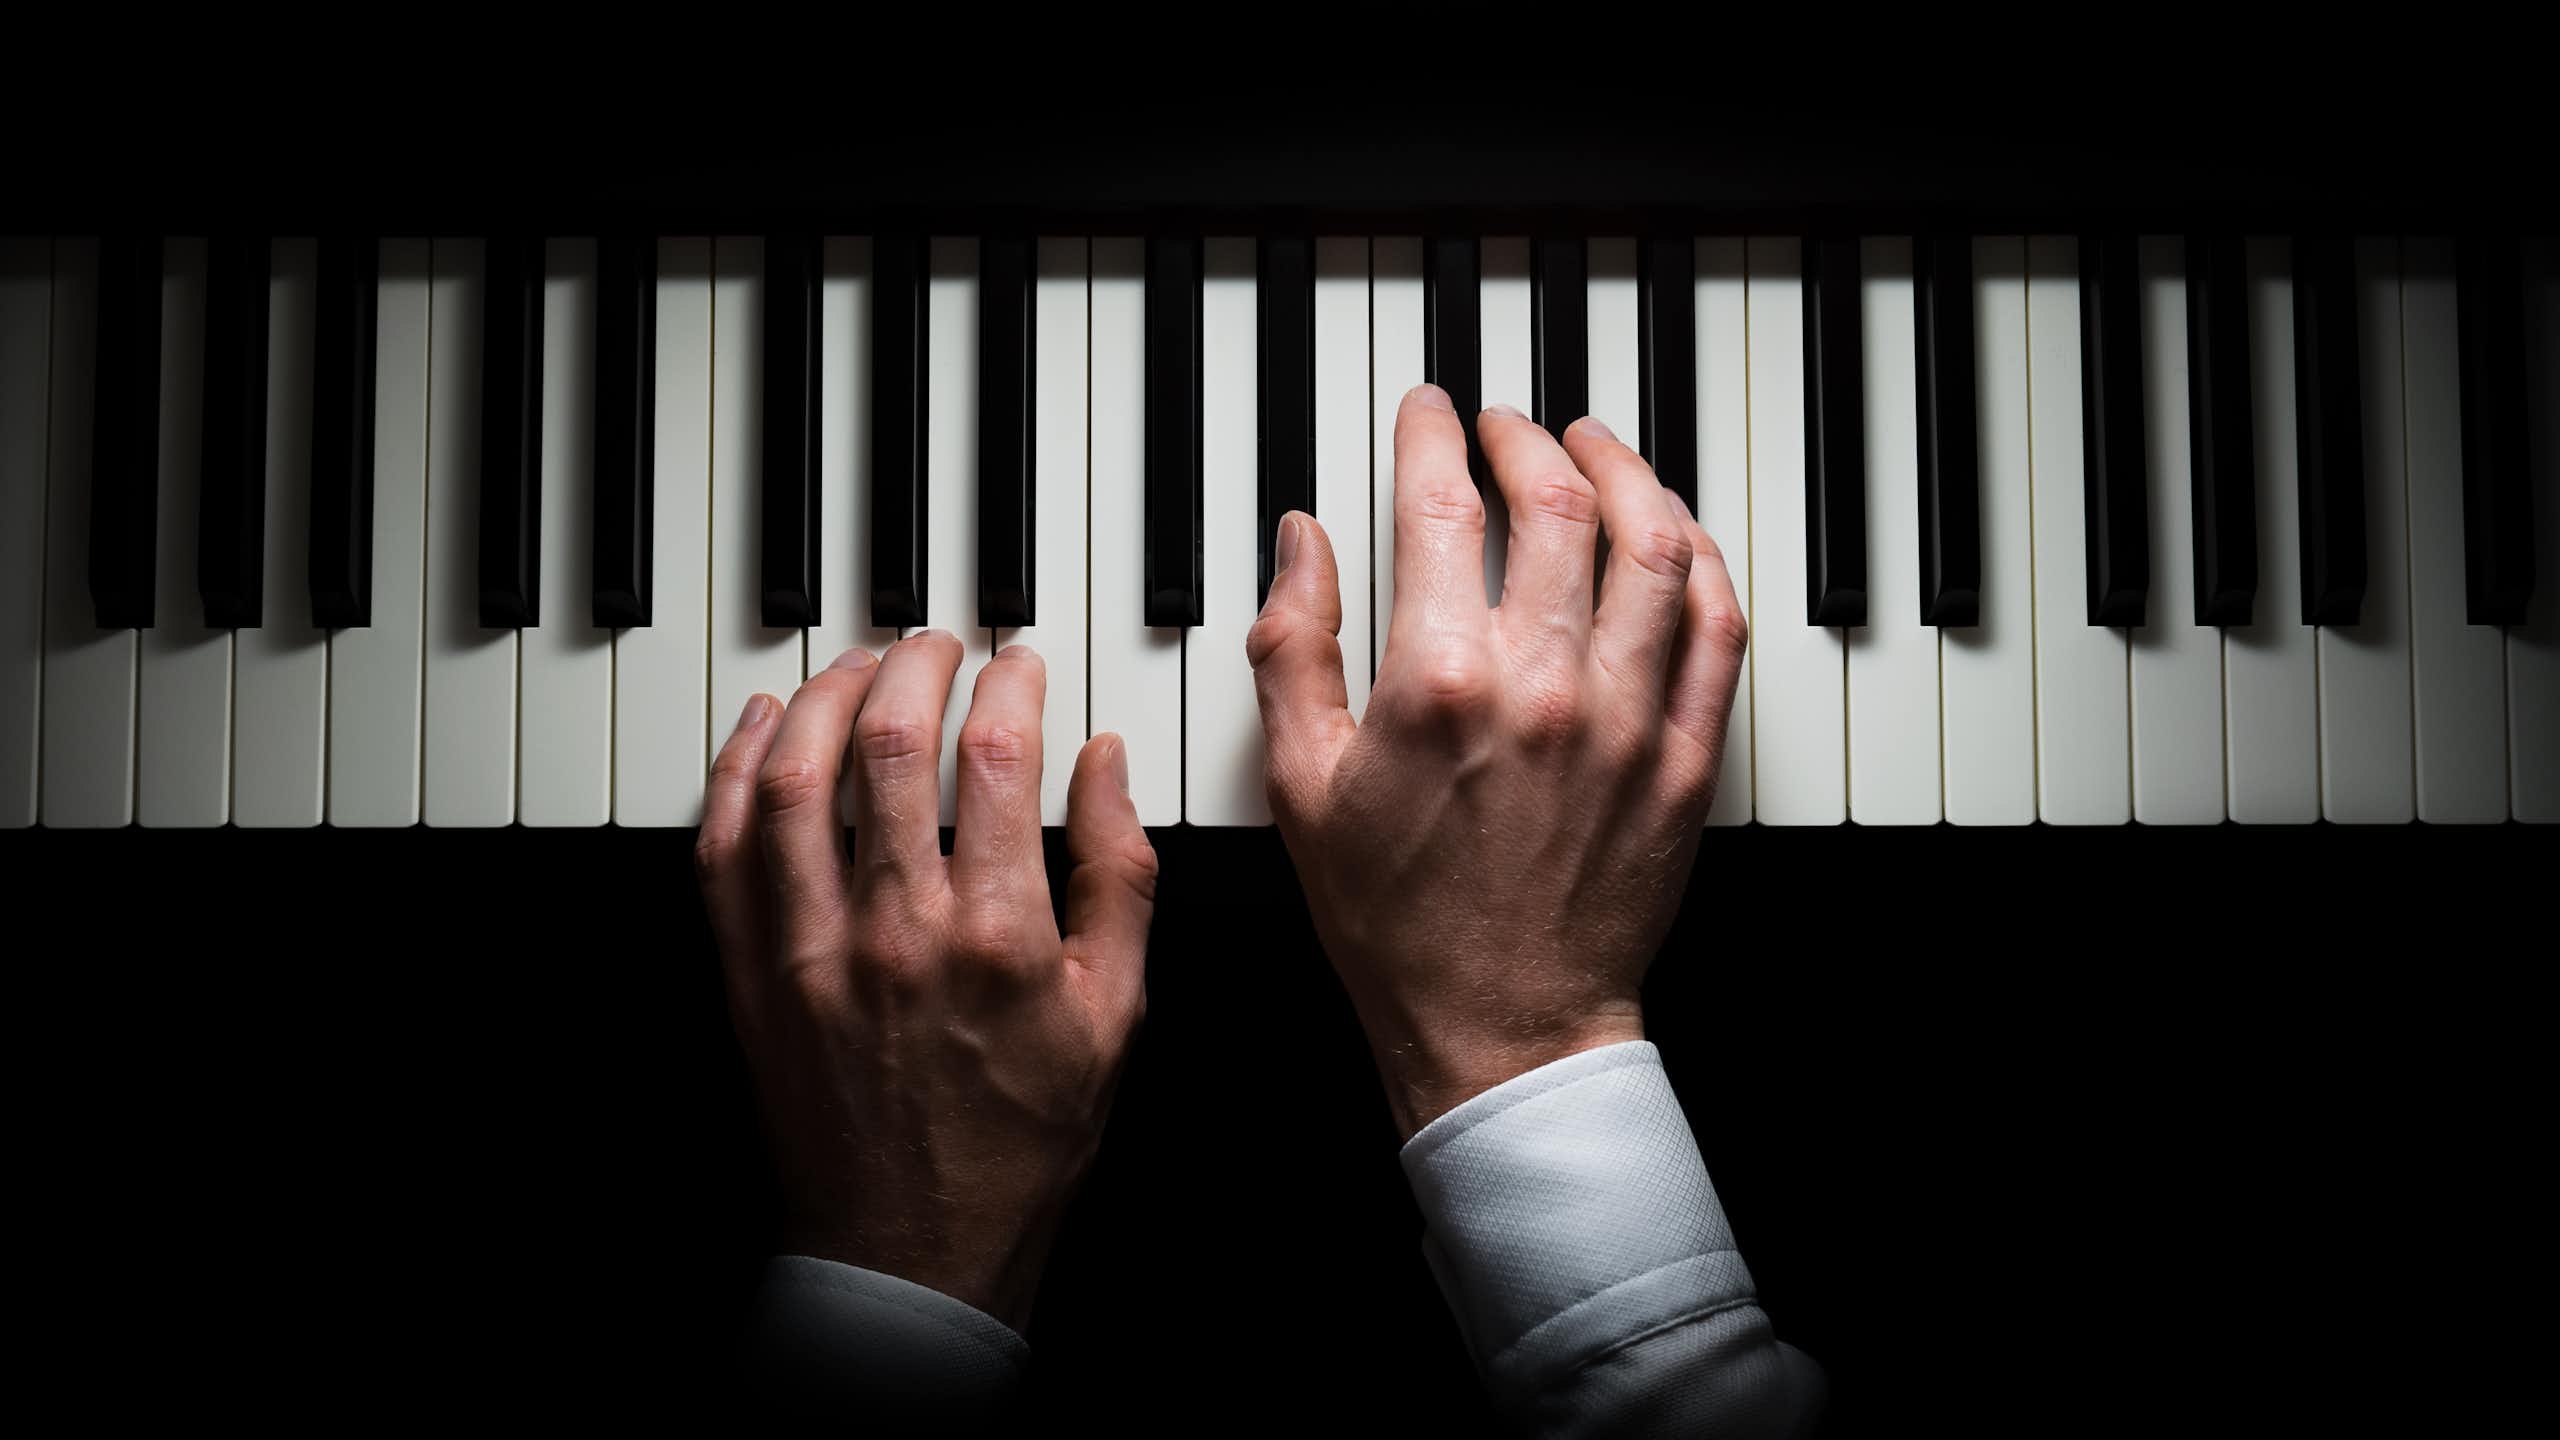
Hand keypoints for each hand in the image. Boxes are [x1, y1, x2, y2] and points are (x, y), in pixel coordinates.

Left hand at [695, 635, 1157, 1331]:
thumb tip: (1106, 765)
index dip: (1008, 683)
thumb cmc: (1020, 1142)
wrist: (914, 1248)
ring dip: (827, 697)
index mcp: (995, 936)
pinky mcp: (751, 973)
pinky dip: (738, 768)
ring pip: (795, 776)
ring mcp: (810, 949)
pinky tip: (766, 726)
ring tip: (859, 664)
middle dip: (916, 665)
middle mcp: (894, 929)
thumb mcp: (1115, 1013)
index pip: (996, 754)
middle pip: (889, 743)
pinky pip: (724, 844)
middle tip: (937, 645)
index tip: (1018, 665)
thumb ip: (1120, 877)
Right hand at [1248, 388, 1747, 1137]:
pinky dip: (1698, 561)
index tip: (1429, 414)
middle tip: (1508, 426)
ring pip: (1656, 546)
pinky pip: (1717, 628)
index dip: (1433, 437)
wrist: (1502, 1025)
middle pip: (1561, 504)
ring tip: (1596, 447)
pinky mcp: (1687, 758)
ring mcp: (1629, 720)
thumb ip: (1294, 646)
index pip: (1443, 508)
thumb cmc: (1397, 921)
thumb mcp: (1302, 784)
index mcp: (1443, 685)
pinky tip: (1672, 537)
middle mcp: (1546, 686)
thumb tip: (1300, 540)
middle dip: (1530, 438)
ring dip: (1627, 473)